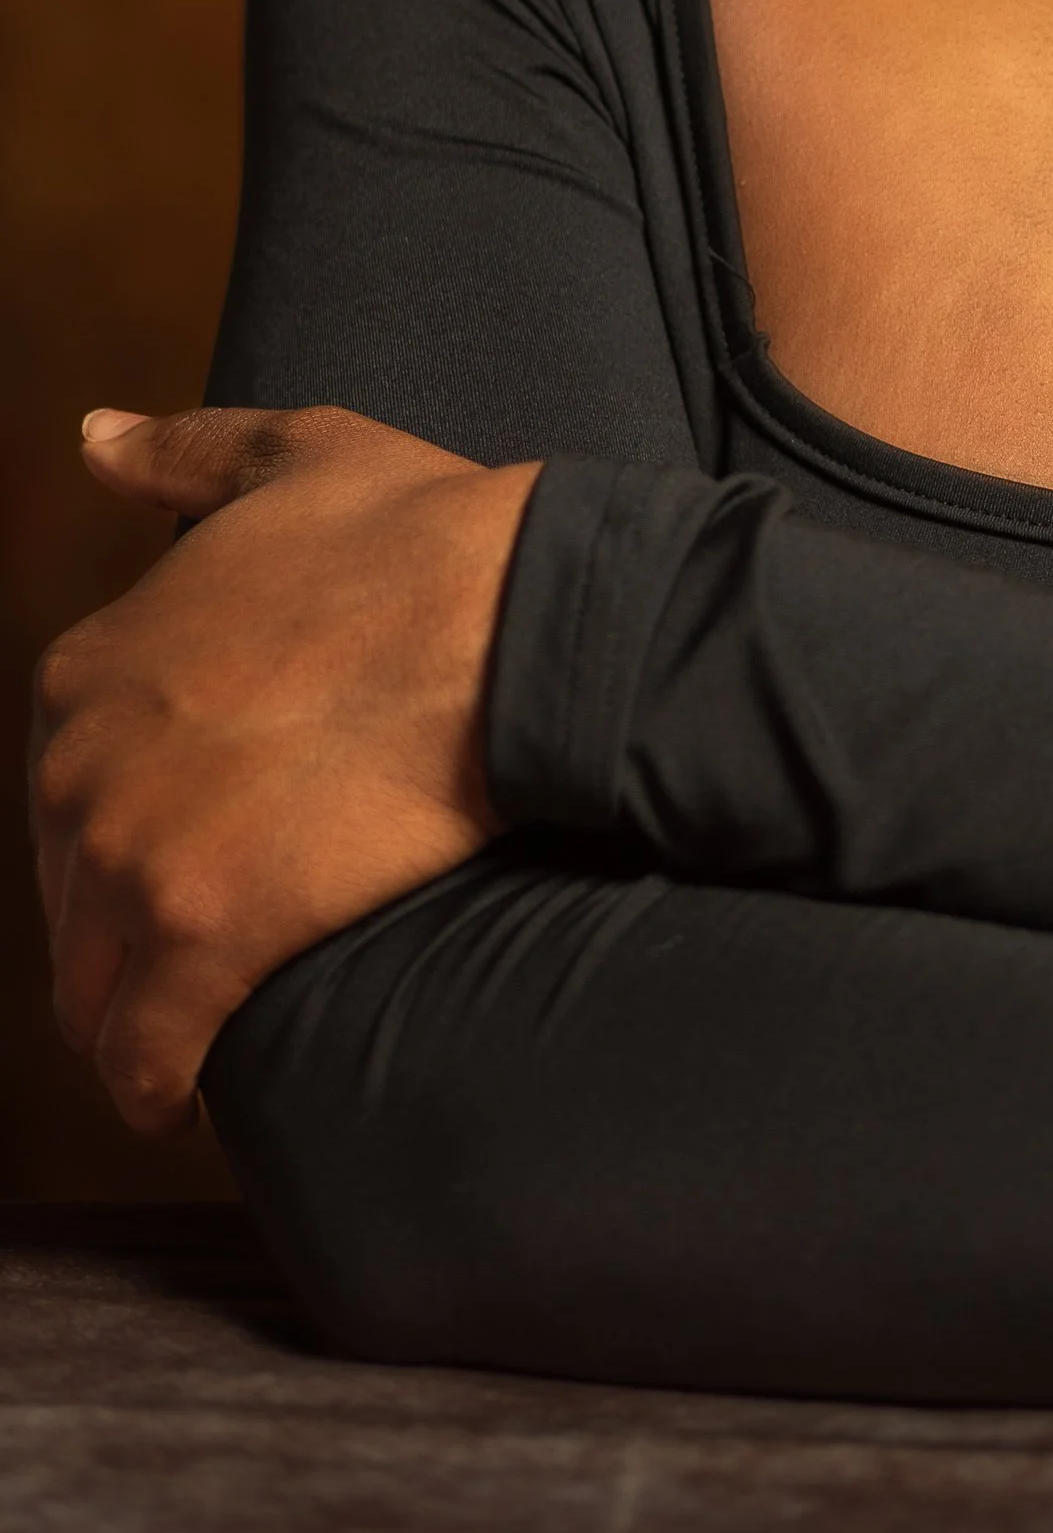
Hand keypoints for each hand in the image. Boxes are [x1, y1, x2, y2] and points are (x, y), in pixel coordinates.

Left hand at [29, 405, 539, 1134]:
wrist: (507, 618)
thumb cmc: (413, 533)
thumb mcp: (288, 456)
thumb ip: (179, 456)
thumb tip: (93, 439)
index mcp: (86, 670)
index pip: (65, 796)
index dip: (128, 829)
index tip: (186, 852)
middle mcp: (82, 771)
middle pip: (70, 900)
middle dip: (123, 931)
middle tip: (204, 944)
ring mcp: (134, 861)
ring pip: (93, 991)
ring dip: (133, 1017)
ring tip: (194, 1030)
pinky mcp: (201, 944)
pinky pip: (146, 1059)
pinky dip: (161, 1084)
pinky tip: (189, 1092)